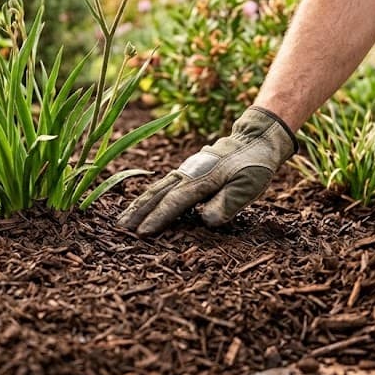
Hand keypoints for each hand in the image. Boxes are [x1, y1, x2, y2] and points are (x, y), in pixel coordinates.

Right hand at [117, 106, 296, 235]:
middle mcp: (186, 175)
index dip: (157, 219)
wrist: (254, 140)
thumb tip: (206, 220)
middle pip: (156, 195)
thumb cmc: (253, 165)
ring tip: (122, 219)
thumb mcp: (248, 186)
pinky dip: (147, 196)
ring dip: (137, 204)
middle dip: (137, 212)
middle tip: (119, 229)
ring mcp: (184, 171)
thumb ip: (227, 203)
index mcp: (200, 181)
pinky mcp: (185, 171)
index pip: (173, 203)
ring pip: (154, 189)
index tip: (142, 234)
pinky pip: (161, 185)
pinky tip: (140, 204)